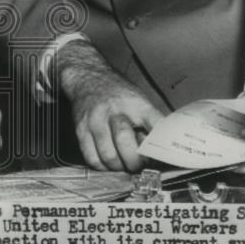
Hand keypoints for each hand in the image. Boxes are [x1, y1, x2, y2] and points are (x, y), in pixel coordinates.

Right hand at [57, 40, 165, 172]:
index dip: (161, 146)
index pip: (155, 125)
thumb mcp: (139, 100)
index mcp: (136, 104)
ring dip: (119, 167)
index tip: (163, 157)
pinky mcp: (81, 129)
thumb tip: (163, 149)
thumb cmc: (117, 92)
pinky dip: (102, 166)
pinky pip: (92, 157)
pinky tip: (108, 162)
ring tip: (123, 164)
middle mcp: (115, 111)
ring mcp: (95, 120)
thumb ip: (151, 123)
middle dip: (135, 162)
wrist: (88, 77)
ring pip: (108, 155)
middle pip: (126, 143)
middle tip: (139, 165)